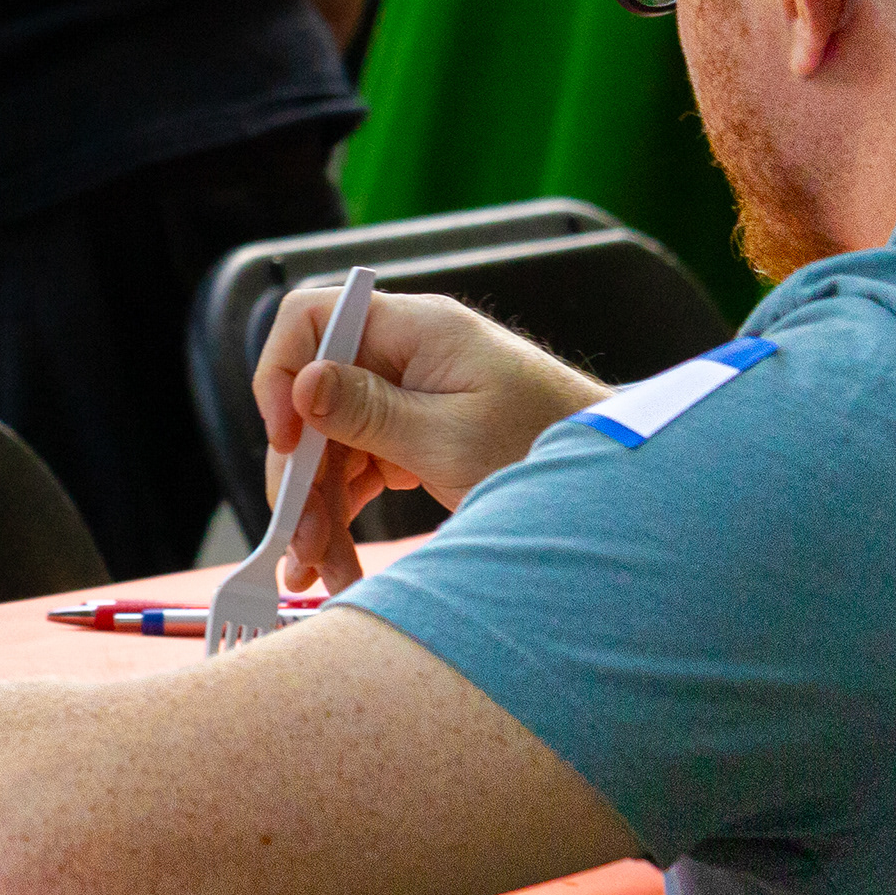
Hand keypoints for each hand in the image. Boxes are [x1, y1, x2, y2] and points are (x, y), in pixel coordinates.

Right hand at [250, 287, 607, 591]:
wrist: (613, 489)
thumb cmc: (546, 448)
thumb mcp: (450, 438)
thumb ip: (370, 412)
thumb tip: (301, 384)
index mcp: (414, 331)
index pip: (312, 320)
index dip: (283, 373)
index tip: (285, 440)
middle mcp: (402, 357)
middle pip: (312, 401)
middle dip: (299, 474)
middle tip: (297, 541)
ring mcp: (405, 398)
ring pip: (329, 446)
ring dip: (317, 510)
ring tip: (316, 574)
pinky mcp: (411, 437)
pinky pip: (357, 471)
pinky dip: (342, 516)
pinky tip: (334, 563)